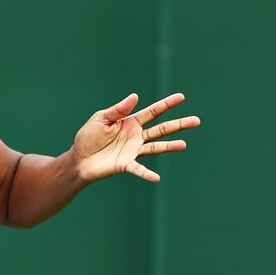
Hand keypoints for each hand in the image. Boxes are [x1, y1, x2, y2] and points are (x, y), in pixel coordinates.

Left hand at [73, 93, 199, 182]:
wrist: (79, 158)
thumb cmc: (89, 136)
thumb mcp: (101, 119)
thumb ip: (118, 110)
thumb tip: (135, 96)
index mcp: (131, 122)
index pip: (153, 112)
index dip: (166, 104)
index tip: (181, 97)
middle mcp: (136, 136)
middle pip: (161, 129)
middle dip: (178, 125)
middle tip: (196, 120)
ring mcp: (133, 151)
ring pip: (155, 147)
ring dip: (169, 146)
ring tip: (183, 145)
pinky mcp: (126, 164)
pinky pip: (139, 169)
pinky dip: (147, 174)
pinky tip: (156, 178)